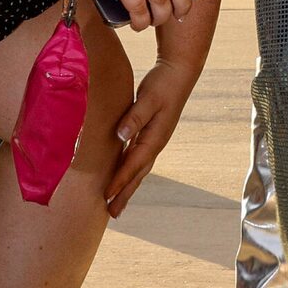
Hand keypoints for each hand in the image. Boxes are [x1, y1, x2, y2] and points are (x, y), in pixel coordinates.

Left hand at [106, 55, 198, 218]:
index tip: (106, 196)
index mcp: (155, 138)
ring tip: (116, 203)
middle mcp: (156, 143)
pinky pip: (138, 158)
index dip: (120, 181)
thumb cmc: (163, 84)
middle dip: (125, 194)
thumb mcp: (149, 99)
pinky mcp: (151, 133)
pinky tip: (122, 175)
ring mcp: (155, 139)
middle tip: (112, 214)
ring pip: (139, 168)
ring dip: (128, 186)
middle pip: (138, 174)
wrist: (180, 72)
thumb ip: (134, 118)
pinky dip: (130, 170)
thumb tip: (121, 136)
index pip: (134, 164)